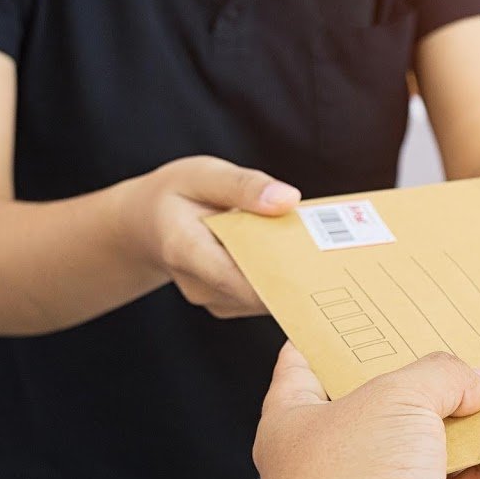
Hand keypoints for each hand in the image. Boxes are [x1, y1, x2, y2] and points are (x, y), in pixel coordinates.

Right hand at [119, 156, 299, 317]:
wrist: (148, 224)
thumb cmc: (177, 194)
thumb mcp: (204, 174)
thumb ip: (243, 186)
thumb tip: (288, 199)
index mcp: (185, 250)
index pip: (236, 276)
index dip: (276, 277)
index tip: (316, 266)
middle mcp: (199, 286)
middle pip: (257, 291)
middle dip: (294, 274)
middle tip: (331, 253)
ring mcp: (213, 300)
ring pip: (265, 298)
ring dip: (291, 276)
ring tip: (316, 248)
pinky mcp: (228, 304)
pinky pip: (263, 297)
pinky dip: (282, 277)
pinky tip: (296, 255)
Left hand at [254, 345, 479, 478]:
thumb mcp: (394, 397)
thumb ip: (441, 376)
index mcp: (298, 420)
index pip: (306, 363)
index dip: (336, 334)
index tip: (371, 308)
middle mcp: (340, 458)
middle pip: (393, 403)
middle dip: (435, 375)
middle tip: (473, 335)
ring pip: (450, 445)